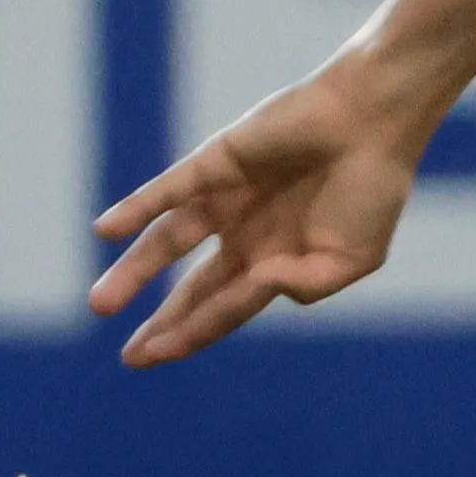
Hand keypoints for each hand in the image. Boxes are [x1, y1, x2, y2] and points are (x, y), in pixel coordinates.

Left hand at [90, 64, 434, 367]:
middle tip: (129, 356)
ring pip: (168, 241)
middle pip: (193, 285)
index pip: (226, 305)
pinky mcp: (215, 163)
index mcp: (282, 259)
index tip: (154, 356)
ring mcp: (227, 197)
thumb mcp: (352, 259)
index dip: (192, 333)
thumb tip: (254, 285)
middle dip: (161, 321)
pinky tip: (107, 231)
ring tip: (100, 304)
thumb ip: (305, 286)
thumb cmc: (373, 188)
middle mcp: (247, 233)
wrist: (375, 120)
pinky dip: (136, 208)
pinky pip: (168, 190)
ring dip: (133, 272)